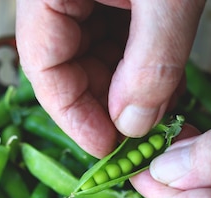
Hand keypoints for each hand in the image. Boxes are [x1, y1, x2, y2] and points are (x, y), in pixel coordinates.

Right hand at [15, 0, 204, 156]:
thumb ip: (150, 62)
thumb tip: (134, 125)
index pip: (43, 67)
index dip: (74, 115)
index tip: (108, 147)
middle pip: (67, 67)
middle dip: (108, 105)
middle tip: (144, 135)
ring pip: (95, 56)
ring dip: (129, 89)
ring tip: (164, 108)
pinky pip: (117, 38)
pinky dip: (142, 65)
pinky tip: (167, 81)